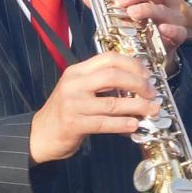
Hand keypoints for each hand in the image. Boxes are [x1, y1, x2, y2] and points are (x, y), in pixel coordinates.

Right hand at [30, 52, 161, 162]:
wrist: (40, 134)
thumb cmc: (65, 112)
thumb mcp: (79, 90)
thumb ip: (101, 84)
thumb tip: (136, 84)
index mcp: (77, 71)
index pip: (109, 58)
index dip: (132, 64)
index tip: (147, 74)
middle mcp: (74, 84)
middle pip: (113, 76)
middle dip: (138, 84)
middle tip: (151, 93)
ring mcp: (73, 104)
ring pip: (112, 102)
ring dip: (137, 106)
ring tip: (151, 110)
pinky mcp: (73, 124)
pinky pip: (104, 122)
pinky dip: (122, 123)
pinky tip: (134, 125)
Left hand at [108, 0, 190, 53]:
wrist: (154, 53)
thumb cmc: (140, 28)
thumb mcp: (122, 15)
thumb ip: (105, 5)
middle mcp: (166, 1)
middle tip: (120, 0)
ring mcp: (174, 18)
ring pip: (165, 9)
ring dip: (147, 9)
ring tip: (132, 13)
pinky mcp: (179, 36)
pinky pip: (179, 32)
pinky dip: (171, 30)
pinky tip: (161, 29)